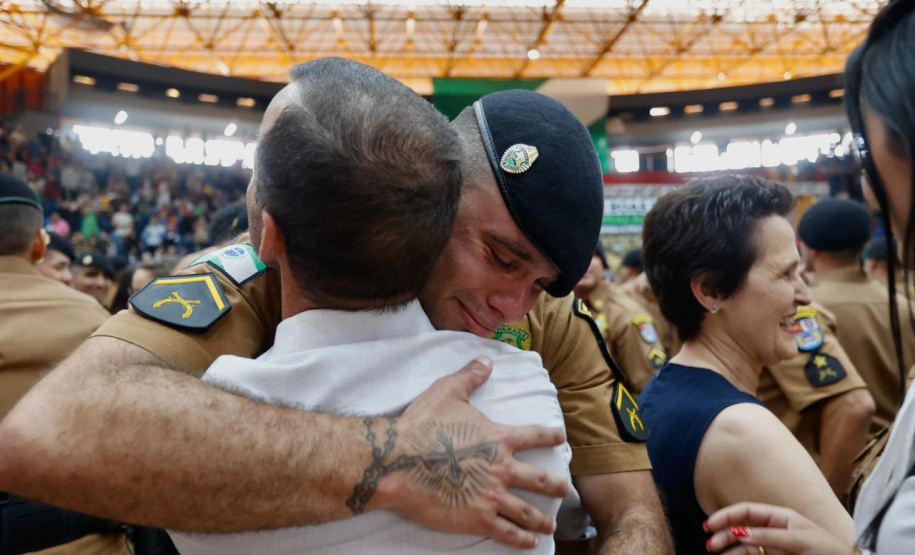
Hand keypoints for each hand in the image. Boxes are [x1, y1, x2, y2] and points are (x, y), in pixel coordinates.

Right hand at [378, 355, 569, 548]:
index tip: (561, 438)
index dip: (550, 436)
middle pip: (538, 479)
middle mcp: (502, 468)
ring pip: (526, 511)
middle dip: (555, 486)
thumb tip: (486, 360)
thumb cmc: (422, 425)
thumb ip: (470, 376)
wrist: (399, 460)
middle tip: (566, 490)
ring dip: (541, 519)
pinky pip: (506, 532)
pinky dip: (520, 539)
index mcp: (499, 438)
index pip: (533, 436)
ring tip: (550, 525)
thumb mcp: (447, 391)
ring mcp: (491, 496)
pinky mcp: (477, 519)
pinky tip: (528, 543)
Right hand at [704, 502, 855, 554]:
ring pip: (743, 543)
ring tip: (715, 552)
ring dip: (728, 547)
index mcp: (779, 516)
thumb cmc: (827, 550)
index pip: (746, 511)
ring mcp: (772, 545)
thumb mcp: (798, 540)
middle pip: (741, 526)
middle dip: (724, 533)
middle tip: (710, 545)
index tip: (710, 525)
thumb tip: (739, 532)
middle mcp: (772, 528)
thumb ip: (768, 536)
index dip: (726, 515)